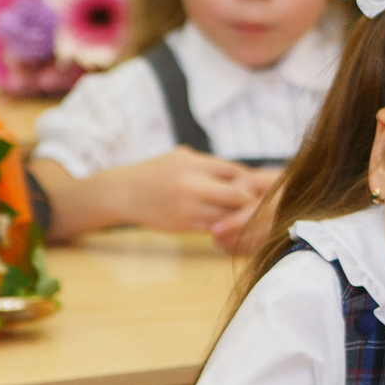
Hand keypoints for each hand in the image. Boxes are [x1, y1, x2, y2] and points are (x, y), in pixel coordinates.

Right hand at [130, 148, 272, 232]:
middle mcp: (193, 185)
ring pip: (229, 216)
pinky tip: (229, 224)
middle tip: (260, 204)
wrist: (124, 193)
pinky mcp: (184, 225)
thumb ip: (209, 164)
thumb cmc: (155, 172)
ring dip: (239, 217)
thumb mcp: (181, 157)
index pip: (236, 171)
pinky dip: (225, 227)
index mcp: (194, 163)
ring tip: (247, 216)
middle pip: (239, 195)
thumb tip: (241, 172)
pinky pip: (215, 228)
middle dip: (252, 200)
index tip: (258, 184)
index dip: (250, 179)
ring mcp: (189, 207)